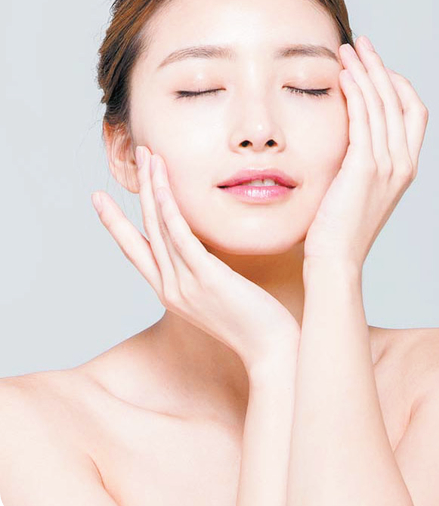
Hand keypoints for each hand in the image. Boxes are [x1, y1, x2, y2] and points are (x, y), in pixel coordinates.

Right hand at [91, 146, 299, 371]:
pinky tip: (161, 185)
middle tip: (135, 154)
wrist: (271, 351)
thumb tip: (203, 249)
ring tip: (149, 155)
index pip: (136, 251)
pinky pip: (181, 237)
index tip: (101, 200)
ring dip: (152, 187)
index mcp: (171, 292)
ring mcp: (185, 284)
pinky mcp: (206, 278)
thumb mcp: (218, 295)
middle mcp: (170, 288)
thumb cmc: (251, 323)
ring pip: (159, 227)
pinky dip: (168, 208)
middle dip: (139, 189)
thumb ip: (203, 272)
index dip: (117, 224)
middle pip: (145, 230)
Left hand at [303, 35, 428, 266]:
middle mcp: (403, 163)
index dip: (396, 83)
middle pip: (400, 99)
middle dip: (379, 66)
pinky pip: (364, 119)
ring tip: (346, 50)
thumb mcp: (356, 189)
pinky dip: (356, 92)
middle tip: (359, 44)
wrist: (335, 260)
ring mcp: (387, 166)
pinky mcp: (364, 169)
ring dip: (364, 71)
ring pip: (382, 103)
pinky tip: (342, 76)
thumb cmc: (338, 228)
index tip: (371, 66)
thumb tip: (346, 132)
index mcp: (405, 167)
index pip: (412, 111)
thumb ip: (360, 159)